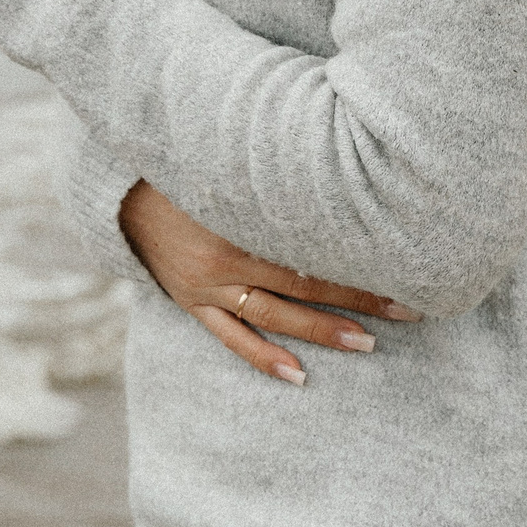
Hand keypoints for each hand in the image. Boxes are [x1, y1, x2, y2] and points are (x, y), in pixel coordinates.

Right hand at [118, 178, 417, 385]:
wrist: (119, 183)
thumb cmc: (184, 157)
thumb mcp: (228, 154)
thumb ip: (277, 162)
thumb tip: (332, 150)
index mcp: (239, 215)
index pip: (313, 242)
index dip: (359, 255)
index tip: (403, 263)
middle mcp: (225, 254)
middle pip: (304, 280)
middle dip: (358, 296)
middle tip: (407, 310)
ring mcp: (206, 282)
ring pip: (275, 314)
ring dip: (321, 330)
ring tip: (367, 344)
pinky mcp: (189, 299)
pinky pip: (230, 335)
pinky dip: (263, 357)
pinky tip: (297, 376)